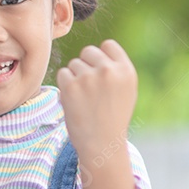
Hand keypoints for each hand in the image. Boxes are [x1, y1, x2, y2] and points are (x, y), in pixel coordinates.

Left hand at [56, 39, 136, 155]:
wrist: (102, 144)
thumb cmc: (113, 116)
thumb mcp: (126, 90)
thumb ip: (115, 68)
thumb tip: (96, 50)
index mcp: (126, 70)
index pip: (108, 45)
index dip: (101, 57)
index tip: (100, 72)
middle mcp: (109, 70)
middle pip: (88, 51)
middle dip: (86, 65)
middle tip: (90, 88)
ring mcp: (89, 77)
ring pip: (73, 64)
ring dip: (75, 78)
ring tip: (85, 98)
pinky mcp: (71, 86)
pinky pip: (62, 74)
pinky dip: (65, 86)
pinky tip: (75, 101)